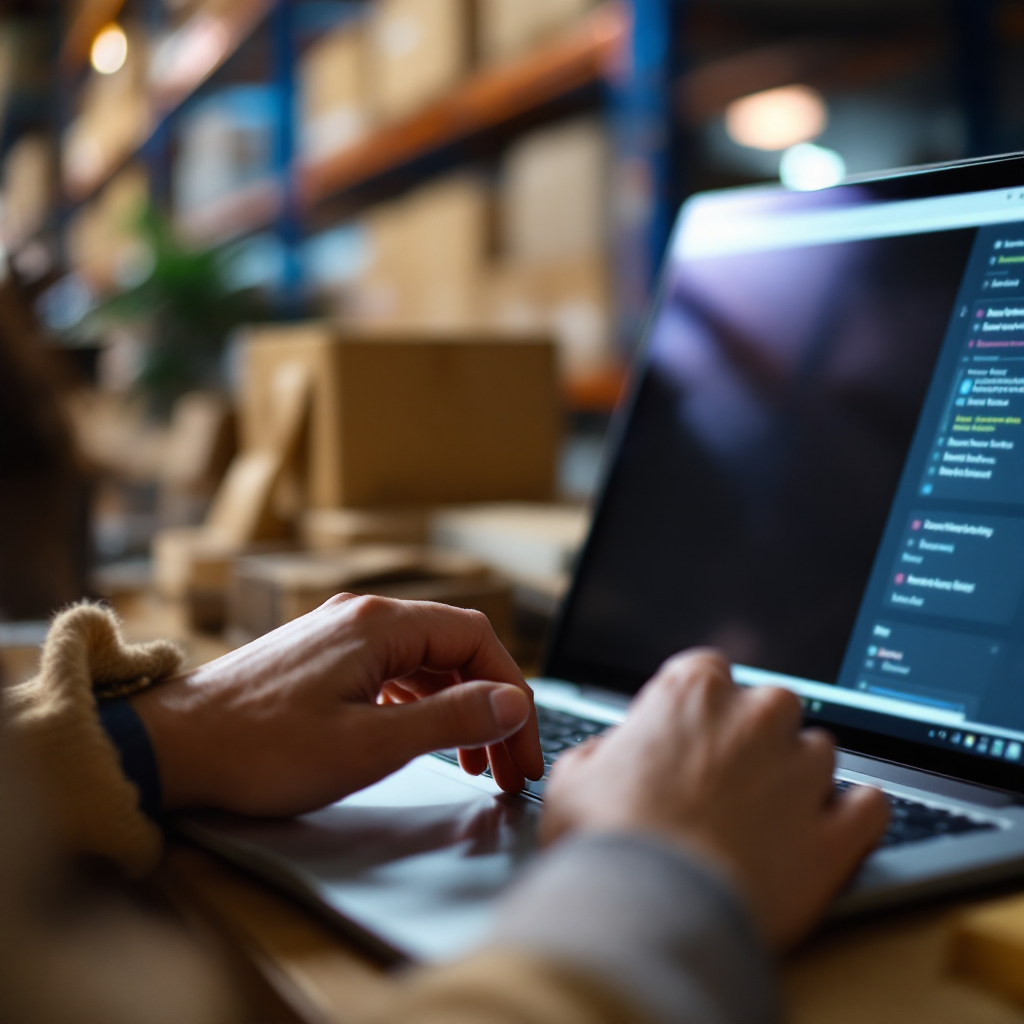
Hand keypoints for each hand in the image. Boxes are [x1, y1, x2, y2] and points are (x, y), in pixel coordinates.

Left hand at [130, 595, 543, 814]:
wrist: (170, 746)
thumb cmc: (260, 749)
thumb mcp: (370, 744)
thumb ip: (451, 718)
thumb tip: (512, 702)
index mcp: (381, 624)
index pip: (478, 639)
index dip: (513, 691)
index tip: (522, 745)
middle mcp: (363, 617)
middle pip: (456, 650)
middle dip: (491, 706)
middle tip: (508, 767)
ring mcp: (340, 636)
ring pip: (425, 664)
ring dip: (458, 709)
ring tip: (474, 764)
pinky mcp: (322, 659)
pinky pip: (393, 673)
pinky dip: (421, 706)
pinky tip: (423, 739)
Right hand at [541, 650, 888, 948]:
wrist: (647, 912)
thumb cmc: (605, 842)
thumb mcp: (574, 780)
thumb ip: (603, 753)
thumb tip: (612, 756)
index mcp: (691, 692)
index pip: (708, 671)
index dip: (697, 709)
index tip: (686, 737)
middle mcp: (755, 717)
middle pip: (772, 703)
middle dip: (755, 734)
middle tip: (725, 781)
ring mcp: (801, 773)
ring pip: (821, 750)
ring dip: (801, 774)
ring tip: (768, 818)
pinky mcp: (835, 834)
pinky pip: (871, 806)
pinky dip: (857, 813)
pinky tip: (836, 826)